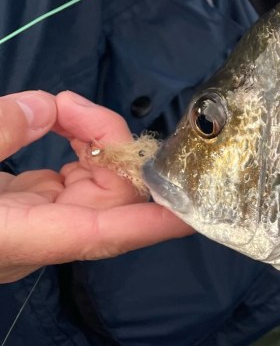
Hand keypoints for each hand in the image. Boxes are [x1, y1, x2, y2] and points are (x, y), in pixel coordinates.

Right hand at [0, 91, 193, 283]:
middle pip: (106, 197)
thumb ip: (0, 132)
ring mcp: (30, 226)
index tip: (194, 212)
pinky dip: (74, 147)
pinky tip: (56, 121)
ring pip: (92, 184)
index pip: (102, 235)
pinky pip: (68, 180)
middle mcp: (33, 241)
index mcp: (17, 239)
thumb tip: (46, 107)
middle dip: (108, 144)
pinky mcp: (22, 210)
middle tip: (67, 105)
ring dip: (90, 141)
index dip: (153, 223)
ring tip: (58, 106)